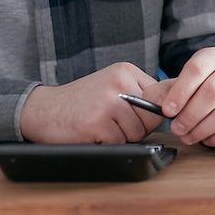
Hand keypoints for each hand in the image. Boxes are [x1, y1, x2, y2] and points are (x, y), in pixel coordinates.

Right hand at [19, 62, 163, 143]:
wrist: (43, 109)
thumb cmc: (81, 102)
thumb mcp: (112, 86)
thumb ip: (140, 93)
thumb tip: (171, 109)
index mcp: (126, 71)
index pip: (160, 98)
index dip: (149, 114)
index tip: (131, 114)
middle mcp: (119, 82)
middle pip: (152, 118)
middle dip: (137, 127)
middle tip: (112, 122)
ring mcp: (108, 101)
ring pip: (137, 132)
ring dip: (122, 137)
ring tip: (102, 125)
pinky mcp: (97, 122)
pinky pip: (120, 142)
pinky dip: (108, 143)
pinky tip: (93, 132)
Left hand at [144, 47, 214, 146]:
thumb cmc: (199, 92)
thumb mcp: (178, 87)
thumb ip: (162, 92)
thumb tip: (152, 101)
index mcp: (213, 57)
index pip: (197, 69)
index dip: (180, 92)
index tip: (167, 111)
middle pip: (212, 91)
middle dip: (190, 115)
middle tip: (176, 129)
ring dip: (203, 129)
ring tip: (189, 137)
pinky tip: (208, 140)